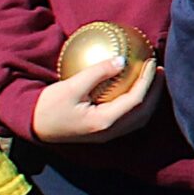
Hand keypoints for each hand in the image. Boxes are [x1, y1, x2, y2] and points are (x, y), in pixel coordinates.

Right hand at [30, 56, 163, 142]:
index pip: (136, 100)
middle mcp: (110, 132)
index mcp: (104, 122)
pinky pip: (129, 118)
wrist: (34, 126)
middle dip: (156, 91)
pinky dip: (138, 103)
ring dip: (149, 98)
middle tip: (159, 69)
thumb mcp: (70, 86)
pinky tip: (136, 88)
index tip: (151, 62)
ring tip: (152, 78)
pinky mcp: (104, 131)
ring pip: (139, 118)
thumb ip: (97, 73)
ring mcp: (108, 134)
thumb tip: (122, 60)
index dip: (147, 81)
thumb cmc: (49, 106)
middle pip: (144, 112)